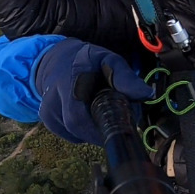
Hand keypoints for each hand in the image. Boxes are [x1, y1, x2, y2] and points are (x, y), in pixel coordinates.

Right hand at [35, 38, 152, 144]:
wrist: (59, 59)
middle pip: (76, 125)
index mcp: (73, 75)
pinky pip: (69, 134)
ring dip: (93, 130)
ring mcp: (48, 107)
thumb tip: (147, 94)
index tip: (122, 126)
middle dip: (100, 130)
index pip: (81, 110)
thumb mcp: (110, 61)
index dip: (101, 125)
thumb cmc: (89, 61)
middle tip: (117, 124)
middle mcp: (55, 92)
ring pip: (74, 132)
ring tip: (103, 114)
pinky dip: (83, 131)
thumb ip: (126, 77)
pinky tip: (89, 117)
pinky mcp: (47, 118)